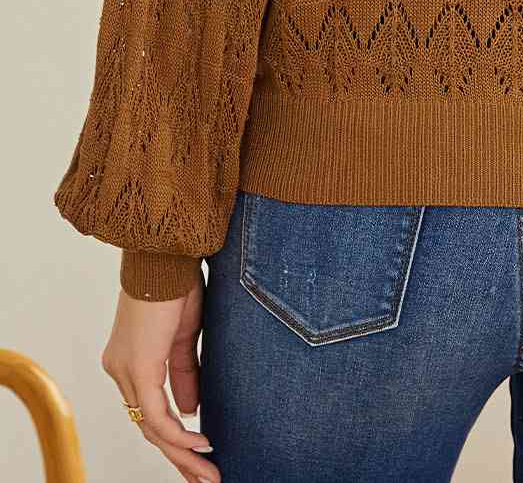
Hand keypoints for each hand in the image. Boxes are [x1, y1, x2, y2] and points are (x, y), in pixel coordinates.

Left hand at [101, 271, 220, 482]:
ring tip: (208, 471)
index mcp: (129, 361)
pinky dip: (179, 434)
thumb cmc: (176, 285)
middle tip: (204, 478)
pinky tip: (200, 444)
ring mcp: (126, 371)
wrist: (167, 256)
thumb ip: (185, 374)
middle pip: (148, 428)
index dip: (175, 436)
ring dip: (183, 453)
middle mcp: (120, 370)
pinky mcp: (139, 367)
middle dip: (179, 457)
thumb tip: (192, 411)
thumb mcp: (184, 336)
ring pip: (152, 428)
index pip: (149, 411)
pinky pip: (156, 416)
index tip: (201, 453)